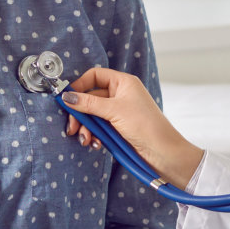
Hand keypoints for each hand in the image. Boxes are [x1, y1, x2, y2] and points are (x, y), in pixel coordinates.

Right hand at [61, 68, 205, 189]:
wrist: (163, 152)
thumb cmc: (145, 125)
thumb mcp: (114, 111)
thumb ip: (89, 103)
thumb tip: (67, 97)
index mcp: (123, 82)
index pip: (95, 76)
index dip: (79, 85)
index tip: (66, 98)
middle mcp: (121, 94)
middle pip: (90, 98)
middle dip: (80, 113)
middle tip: (71, 127)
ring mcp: (119, 112)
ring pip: (93, 115)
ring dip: (86, 128)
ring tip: (85, 140)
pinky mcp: (118, 127)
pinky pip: (99, 127)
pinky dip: (94, 135)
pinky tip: (95, 144)